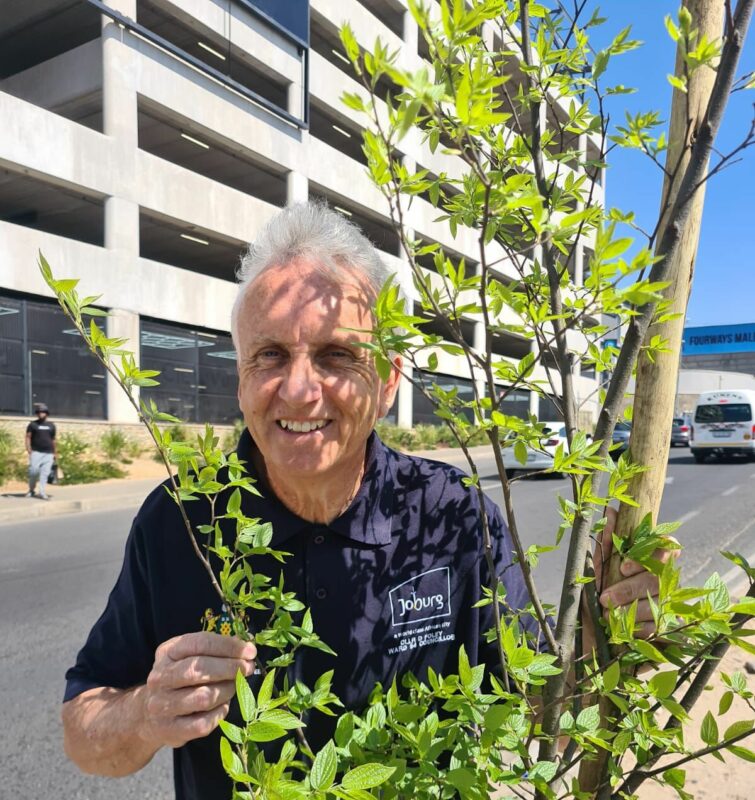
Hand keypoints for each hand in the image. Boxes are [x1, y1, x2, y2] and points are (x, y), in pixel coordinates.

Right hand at [140, 632, 255, 748]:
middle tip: (248, 668)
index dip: (229, 646)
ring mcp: (162, 705)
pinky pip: (204, 723)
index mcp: (167, 652)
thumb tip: (247, 648)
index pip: (200, 643)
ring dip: (227, 691)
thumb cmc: (180, 679)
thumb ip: (216, 650)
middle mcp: (160, 677)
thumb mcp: (191, 656)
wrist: (149, 715)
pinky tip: (222, 706)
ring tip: (234, 686)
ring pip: (204, 698)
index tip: (250, 650)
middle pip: (199, 670)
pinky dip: (219, 713)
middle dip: (230, 668)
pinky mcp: (169, 730)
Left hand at [592, 507, 678, 638]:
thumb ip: (605, 544)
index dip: (650, 553)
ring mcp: (671, 608)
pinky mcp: (671, 634)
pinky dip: (638, 631)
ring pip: (659, 605)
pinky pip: (661, 629)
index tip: (623, 566)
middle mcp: (665, 584)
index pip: (667, 547)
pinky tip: (623, 634)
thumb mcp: (595, 573)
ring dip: (629, 612)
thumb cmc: (595, 603)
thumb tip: (611, 511)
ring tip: (608, 618)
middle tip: (604, 599)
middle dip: (627, 589)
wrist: (590, 642)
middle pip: (658, 579)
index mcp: (649, 564)